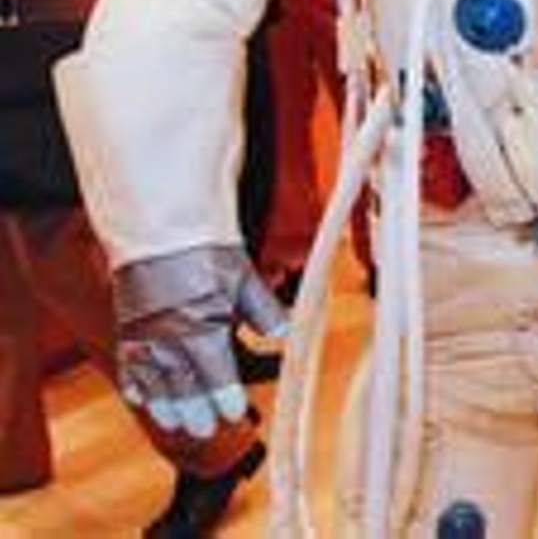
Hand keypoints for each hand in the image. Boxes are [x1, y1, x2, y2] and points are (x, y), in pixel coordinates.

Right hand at [112, 244, 288, 438]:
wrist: (161, 230)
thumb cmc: (206, 251)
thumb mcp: (244, 278)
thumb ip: (264, 309)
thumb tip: (285, 331)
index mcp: (202, 325)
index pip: (216, 374)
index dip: (224, 397)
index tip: (234, 413)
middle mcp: (170, 337)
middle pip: (183, 386)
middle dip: (195, 411)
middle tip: (206, 430)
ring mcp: (145, 335)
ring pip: (153, 381)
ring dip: (164, 405)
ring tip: (177, 423)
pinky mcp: (128, 328)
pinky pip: (129, 363)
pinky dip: (135, 382)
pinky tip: (140, 398)